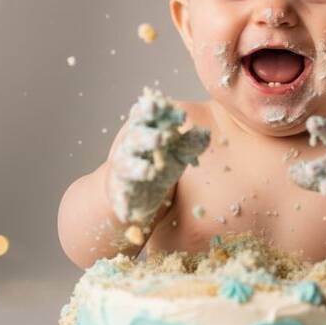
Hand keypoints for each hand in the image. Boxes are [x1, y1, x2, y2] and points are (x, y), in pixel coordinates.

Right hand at [108, 87, 209, 224]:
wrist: (138, 190)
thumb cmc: (161, 161)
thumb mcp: (180, 151)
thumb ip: (192, 141)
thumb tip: (205, 132)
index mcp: (146, 127)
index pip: (149, 113)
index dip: (161, 112)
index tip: (182, 116)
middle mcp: (131, 144)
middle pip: (137, 136)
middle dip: (148, 137)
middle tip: (163, 138)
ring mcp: (124, 167)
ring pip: (127, 164)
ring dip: (137, 168)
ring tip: (150, 172)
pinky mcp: (121, 190)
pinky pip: (120, 196)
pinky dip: (122, 203)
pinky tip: (127, 212)